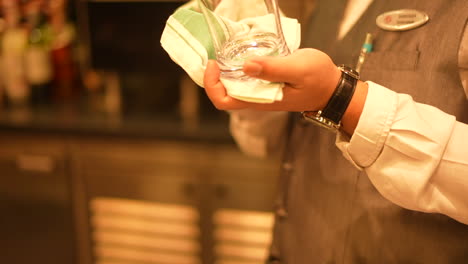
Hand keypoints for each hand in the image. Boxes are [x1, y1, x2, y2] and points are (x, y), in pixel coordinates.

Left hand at [203, 48, 341, 110]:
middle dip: (214, 75)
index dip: (212, 84)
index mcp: (260, 100)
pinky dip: (238, 65)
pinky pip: (245, 77)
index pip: (224, 101)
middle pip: (224, 93)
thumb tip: (246, 66)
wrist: (333, 88)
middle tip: (215, 53)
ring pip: (233, 84)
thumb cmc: (319, 80)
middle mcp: (257, 98)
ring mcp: (261, 92)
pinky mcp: (267, 84)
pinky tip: (242, 52)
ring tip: (225, 50)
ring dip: (225, 69)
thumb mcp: (297, 70)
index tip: (213, 63)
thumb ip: (272, 69)